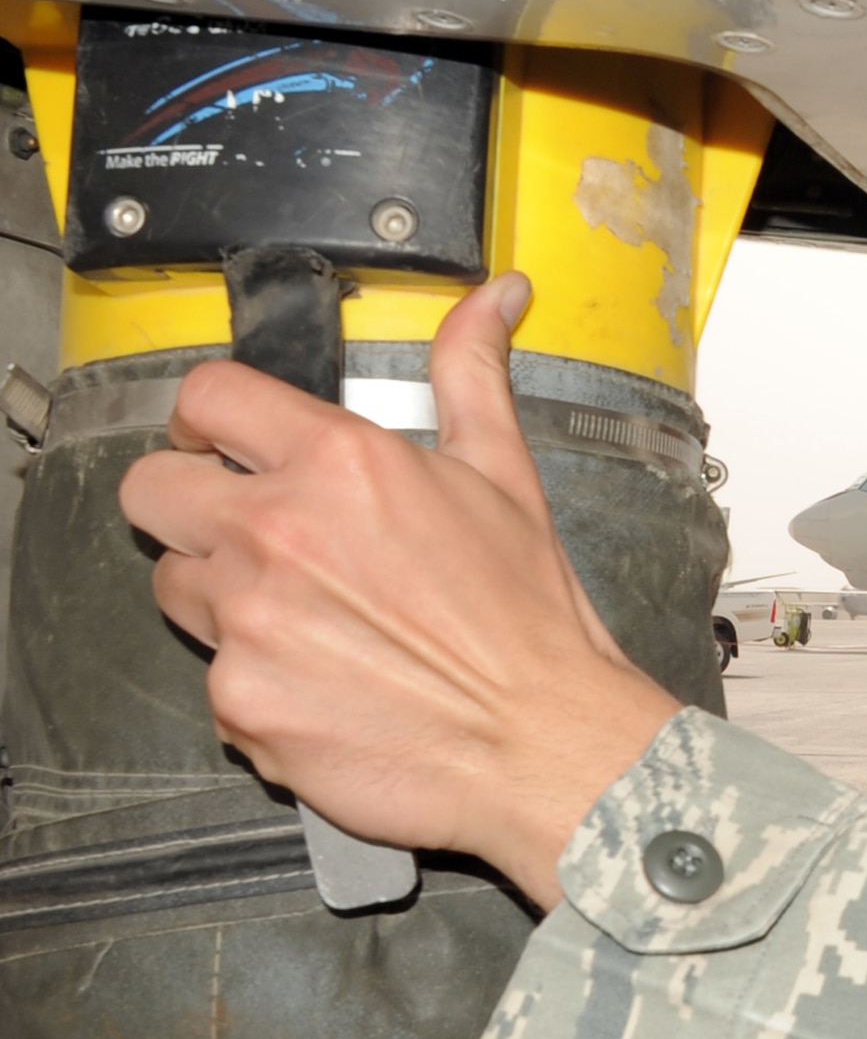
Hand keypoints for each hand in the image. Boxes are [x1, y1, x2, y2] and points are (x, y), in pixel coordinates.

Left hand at [118, 274, 681, 909]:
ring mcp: (249, 621)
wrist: (544, 743)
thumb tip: (496, 296)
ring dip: (225, 597)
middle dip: (190, 503)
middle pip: (149, 489)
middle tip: (251, 532)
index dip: (209, 421)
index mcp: (340, 463)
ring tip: (310, 620)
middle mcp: (278, 532)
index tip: (225, 446)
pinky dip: (259, 683)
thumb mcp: (506, 476)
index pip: (206, 398)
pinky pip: (213, 678)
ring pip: (176, 587)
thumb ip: (473, 374)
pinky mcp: (239, 702)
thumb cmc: (530, 619)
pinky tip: (326, 685)